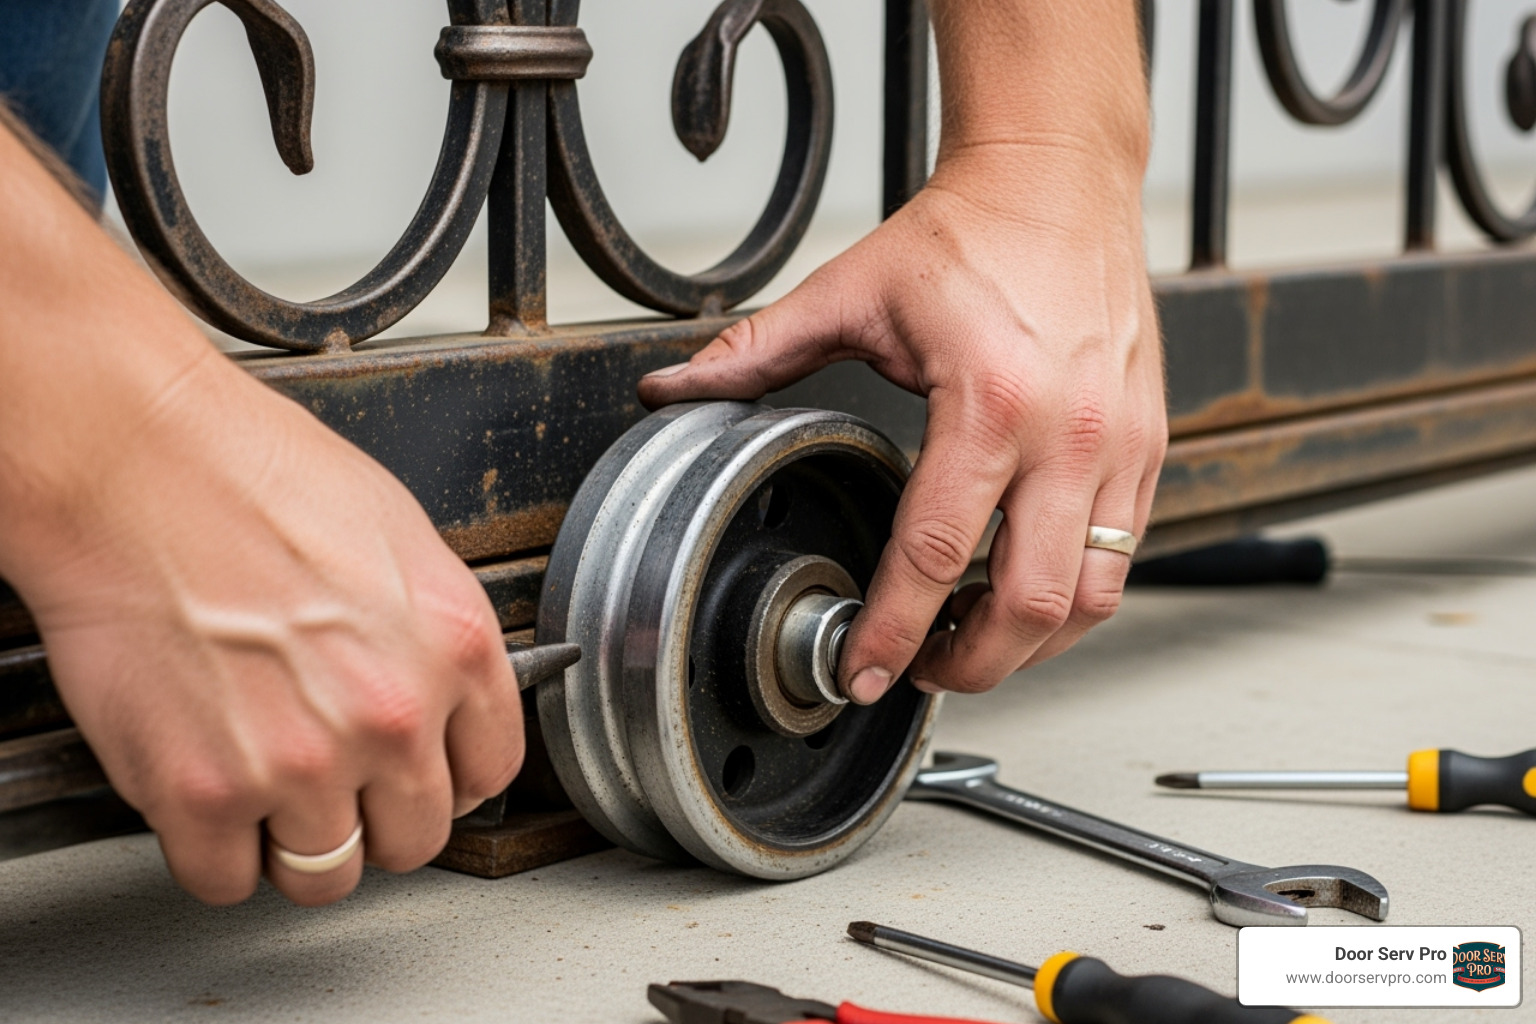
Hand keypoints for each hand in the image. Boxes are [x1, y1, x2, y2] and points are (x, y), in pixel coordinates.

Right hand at [7, 351, 522, 906]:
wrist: (136, 465)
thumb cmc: (254, 477)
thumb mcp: (402, 538)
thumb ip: (433, 637)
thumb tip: (442, 696)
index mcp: (453, 648)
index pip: (491, 771)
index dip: (450, 778)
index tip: (423, 775)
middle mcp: (391, 715)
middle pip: (416, 838)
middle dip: (379, 816)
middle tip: (338, 780)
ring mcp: (299, 761)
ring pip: (327, 875)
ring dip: (298, 845)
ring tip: (270, 789)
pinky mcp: (203, 791)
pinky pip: (225, 880)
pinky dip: (214, 852)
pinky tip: (210, 798)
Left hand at [639, 145, 1165, 700]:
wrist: (1061, 179)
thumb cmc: (970, 231)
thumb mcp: (851, 290)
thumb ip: (757, 352)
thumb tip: (674, 389)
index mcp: (988, 400)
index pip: (935, 554)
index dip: (891, 632)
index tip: (862, 672)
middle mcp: (1067, 433)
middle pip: (1032, 605)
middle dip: (969, 665)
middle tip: (916, 673)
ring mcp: (1121, 443)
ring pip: (1093, 596)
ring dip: (1031, 643)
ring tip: (967, 639)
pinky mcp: (1148, 443)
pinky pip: (1124, 552)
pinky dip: (1074, 594)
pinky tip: (1020, 586)